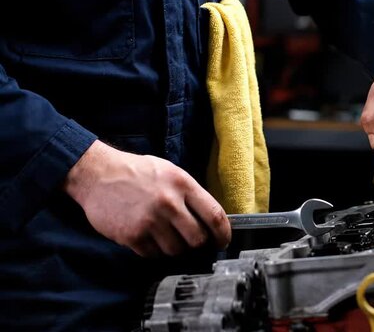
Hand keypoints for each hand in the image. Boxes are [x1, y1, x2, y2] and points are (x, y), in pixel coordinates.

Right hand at [64, 140, 230, 256]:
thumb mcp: (171, 172)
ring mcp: (149, 221)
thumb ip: (191, 194)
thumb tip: (212, 220)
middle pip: (197, 239)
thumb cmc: (137, 173)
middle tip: (191, 240)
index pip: (215, 216)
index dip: (223, 234)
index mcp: (182, 184)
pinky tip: (148, 237)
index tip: (223, 242)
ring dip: (175, 248)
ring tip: (166, 235)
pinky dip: (154, 250)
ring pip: (176, 250)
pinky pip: (153, 254)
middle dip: (197, 244)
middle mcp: (168, 203)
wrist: (97, 174)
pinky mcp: (132, 235)